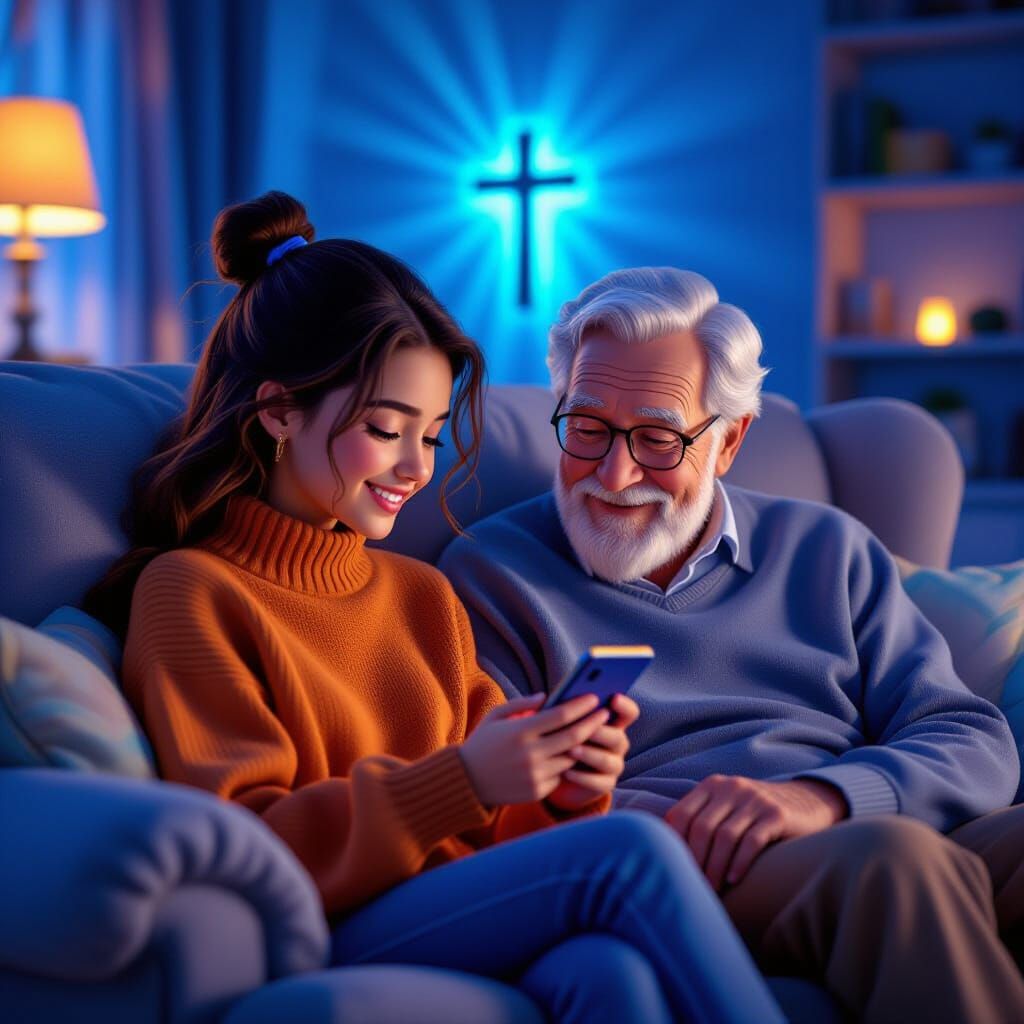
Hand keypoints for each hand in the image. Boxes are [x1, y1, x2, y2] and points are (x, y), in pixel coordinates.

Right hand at [459, 693, 610, 806]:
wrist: (466, 781)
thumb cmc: (483, 742)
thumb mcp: (495, 716)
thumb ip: (522, 703)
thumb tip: (548, 696)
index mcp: (520, 731)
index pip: (560, 716)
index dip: (581, 706)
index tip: (595, 698)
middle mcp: (530, 754)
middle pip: (573, 737)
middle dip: (593, 723)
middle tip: (606, 714)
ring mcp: (534, 775)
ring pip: (571, 758)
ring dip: (582, 745)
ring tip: (593, 732)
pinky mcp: (537, 791)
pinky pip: (560, 775)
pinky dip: (565, 764)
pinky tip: (572, 753)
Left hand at [547, 693, 640, 810]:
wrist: (558, 772)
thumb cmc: (561, 737)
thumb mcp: (562, 722)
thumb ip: (562, 709)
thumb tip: (545, 697)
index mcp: (612, 722)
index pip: (629, 712)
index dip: (625, 705)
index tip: (614, 698)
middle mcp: (617, 743)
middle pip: (618, 737)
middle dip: (602, 733)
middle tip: (587, 729)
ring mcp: (613, 764)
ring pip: (608, 761)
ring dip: (589, 755)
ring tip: (571, 750)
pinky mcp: (605, 784)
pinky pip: (599, 783)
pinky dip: (582, 778)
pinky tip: (566, 772)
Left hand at [664, 776, 847, 890]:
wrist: (807, 802)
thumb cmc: (755, 816)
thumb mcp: (727, 808)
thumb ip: (701, 821)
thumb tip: (666, 854)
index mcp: (711, 786)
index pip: (680, 815)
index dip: (674, 844)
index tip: (674, 869)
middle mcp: (730, 787)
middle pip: (701, 828)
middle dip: (695, 861)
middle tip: (694, 887)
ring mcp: (754, 799)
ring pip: (725, 836)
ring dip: (715, 868)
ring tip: (713, 890)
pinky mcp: (776, 814)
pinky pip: (752, 841)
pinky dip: (739, 863)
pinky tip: (734, 880)